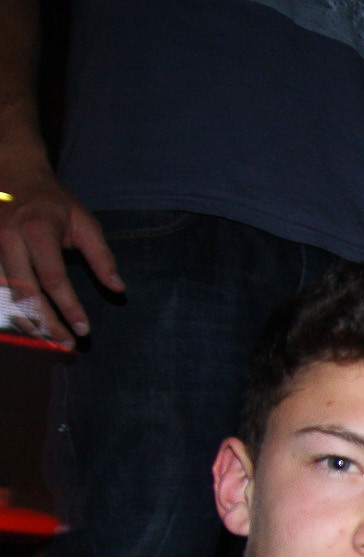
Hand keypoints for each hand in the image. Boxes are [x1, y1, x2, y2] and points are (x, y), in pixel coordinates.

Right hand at [0, 169, 121, 345]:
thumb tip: (118, 288)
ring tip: (47, 340)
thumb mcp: (84, 221)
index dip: (69, 307)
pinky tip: (26, 325)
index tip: (84, 329)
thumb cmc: (53, 201)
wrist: (11, 172)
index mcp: (37, 229)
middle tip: (66, 344)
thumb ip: (102, 256)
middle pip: (24, 292)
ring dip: (25, 322)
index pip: (53, 278)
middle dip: (46, 323)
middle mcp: (8, 239)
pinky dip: (9, 309)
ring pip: (3, 294)